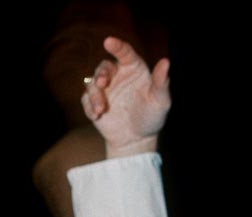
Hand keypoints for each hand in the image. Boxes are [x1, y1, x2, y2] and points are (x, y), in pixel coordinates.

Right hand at [81, 36, 170, 156]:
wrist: (136, 140)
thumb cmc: (151, 117)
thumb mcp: (160, 101)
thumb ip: (161, 82)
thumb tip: (166, 61)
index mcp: (133, 68)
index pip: (124, 52)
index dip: (116, 45)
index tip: (108, 41)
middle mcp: (117, 75)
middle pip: (103, 67)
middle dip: (100, 74)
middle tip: (102, 83)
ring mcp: (104, 89)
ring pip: (91, 83)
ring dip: (94, 95)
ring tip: (100, 110)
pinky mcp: (93, 103)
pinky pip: (85, 100)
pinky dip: (88, 106)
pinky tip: (96, 116)